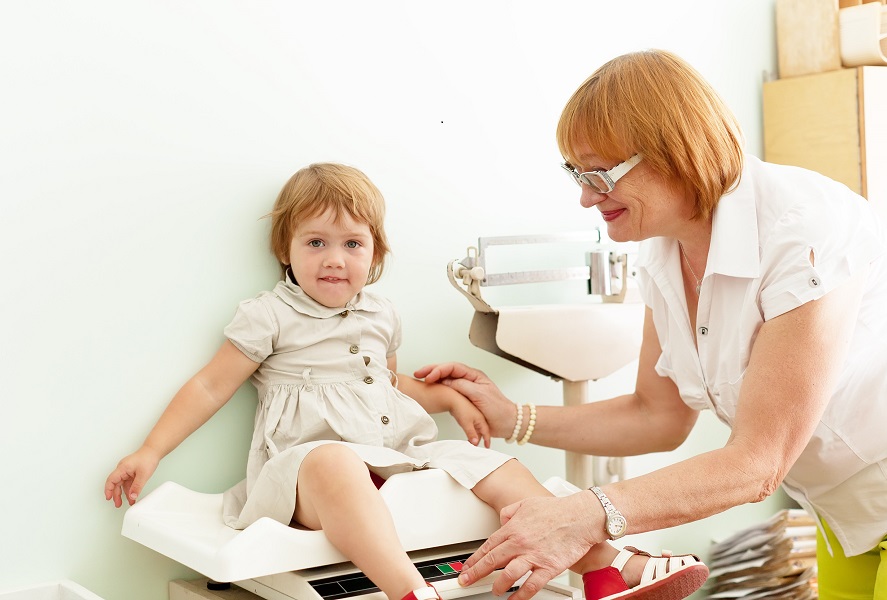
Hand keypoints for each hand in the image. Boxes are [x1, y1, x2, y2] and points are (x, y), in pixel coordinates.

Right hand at [104, 446, 160, 506]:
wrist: (154, 450)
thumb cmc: (148, 458)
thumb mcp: (143, 475)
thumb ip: (137, 486)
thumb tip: (132, 496)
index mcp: (122, 468)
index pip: (111, 480)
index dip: (108, 490)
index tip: (108, 498)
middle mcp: (122, 469)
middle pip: (116, 484)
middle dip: (116, 495)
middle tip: (118, 504)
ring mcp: (126, 470)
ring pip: (122, 484)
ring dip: (125, 493)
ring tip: (129, 502)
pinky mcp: (131, 471)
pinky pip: (128, 482)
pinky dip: (130, 489)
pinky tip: (133, 495)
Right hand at [415, 362, 515, 438]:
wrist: (507, 423)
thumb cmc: (498, 409)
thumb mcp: (480, 395)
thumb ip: (463, 386)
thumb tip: (447, 381)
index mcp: (473, 376)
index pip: (452, 367)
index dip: (439, 370)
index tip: (429, 377)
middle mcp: (468, 380)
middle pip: (446, 370)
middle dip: (431, 370)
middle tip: (418, 374)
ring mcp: (465, 389)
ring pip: (445, 378)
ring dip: (432, 377)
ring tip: (420, 378)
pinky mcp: (463, 399)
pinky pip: (447, 390)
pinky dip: (437, 387)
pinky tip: (429, 388)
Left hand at [448, 394, 491, 447]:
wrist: (452, 398)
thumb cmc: (460, 408)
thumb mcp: (466, 424)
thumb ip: (471, 434)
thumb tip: (476, 442)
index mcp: (481, 419)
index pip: (486, 432)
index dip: (487, 440)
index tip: (487, 446)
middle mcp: (479, 417)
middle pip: (481, 430)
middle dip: (480, 438)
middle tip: (477, 445)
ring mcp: (474, 415)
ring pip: (476, 427)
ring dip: (474, 434)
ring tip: (471, 441)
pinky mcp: (468, 414)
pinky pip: (471, 424)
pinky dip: (470, 429)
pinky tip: (467, 431)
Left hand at [458, 493, 602, 599]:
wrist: (580, 516)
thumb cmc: (557, 510)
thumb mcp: (526, 504)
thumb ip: (510, 512)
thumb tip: (501, 520)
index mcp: (513, 528)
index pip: (488, 546)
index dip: (474, 559)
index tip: (466, 568)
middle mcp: (520, 543)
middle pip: (492, 561)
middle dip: (476, 574)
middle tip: (466, 581)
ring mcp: (533, 556)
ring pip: (508, 575)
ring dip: (498, 586)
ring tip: (494, 591)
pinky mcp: (548, 567)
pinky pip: (531, 585)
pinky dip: (521, 595)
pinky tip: (514, 599)